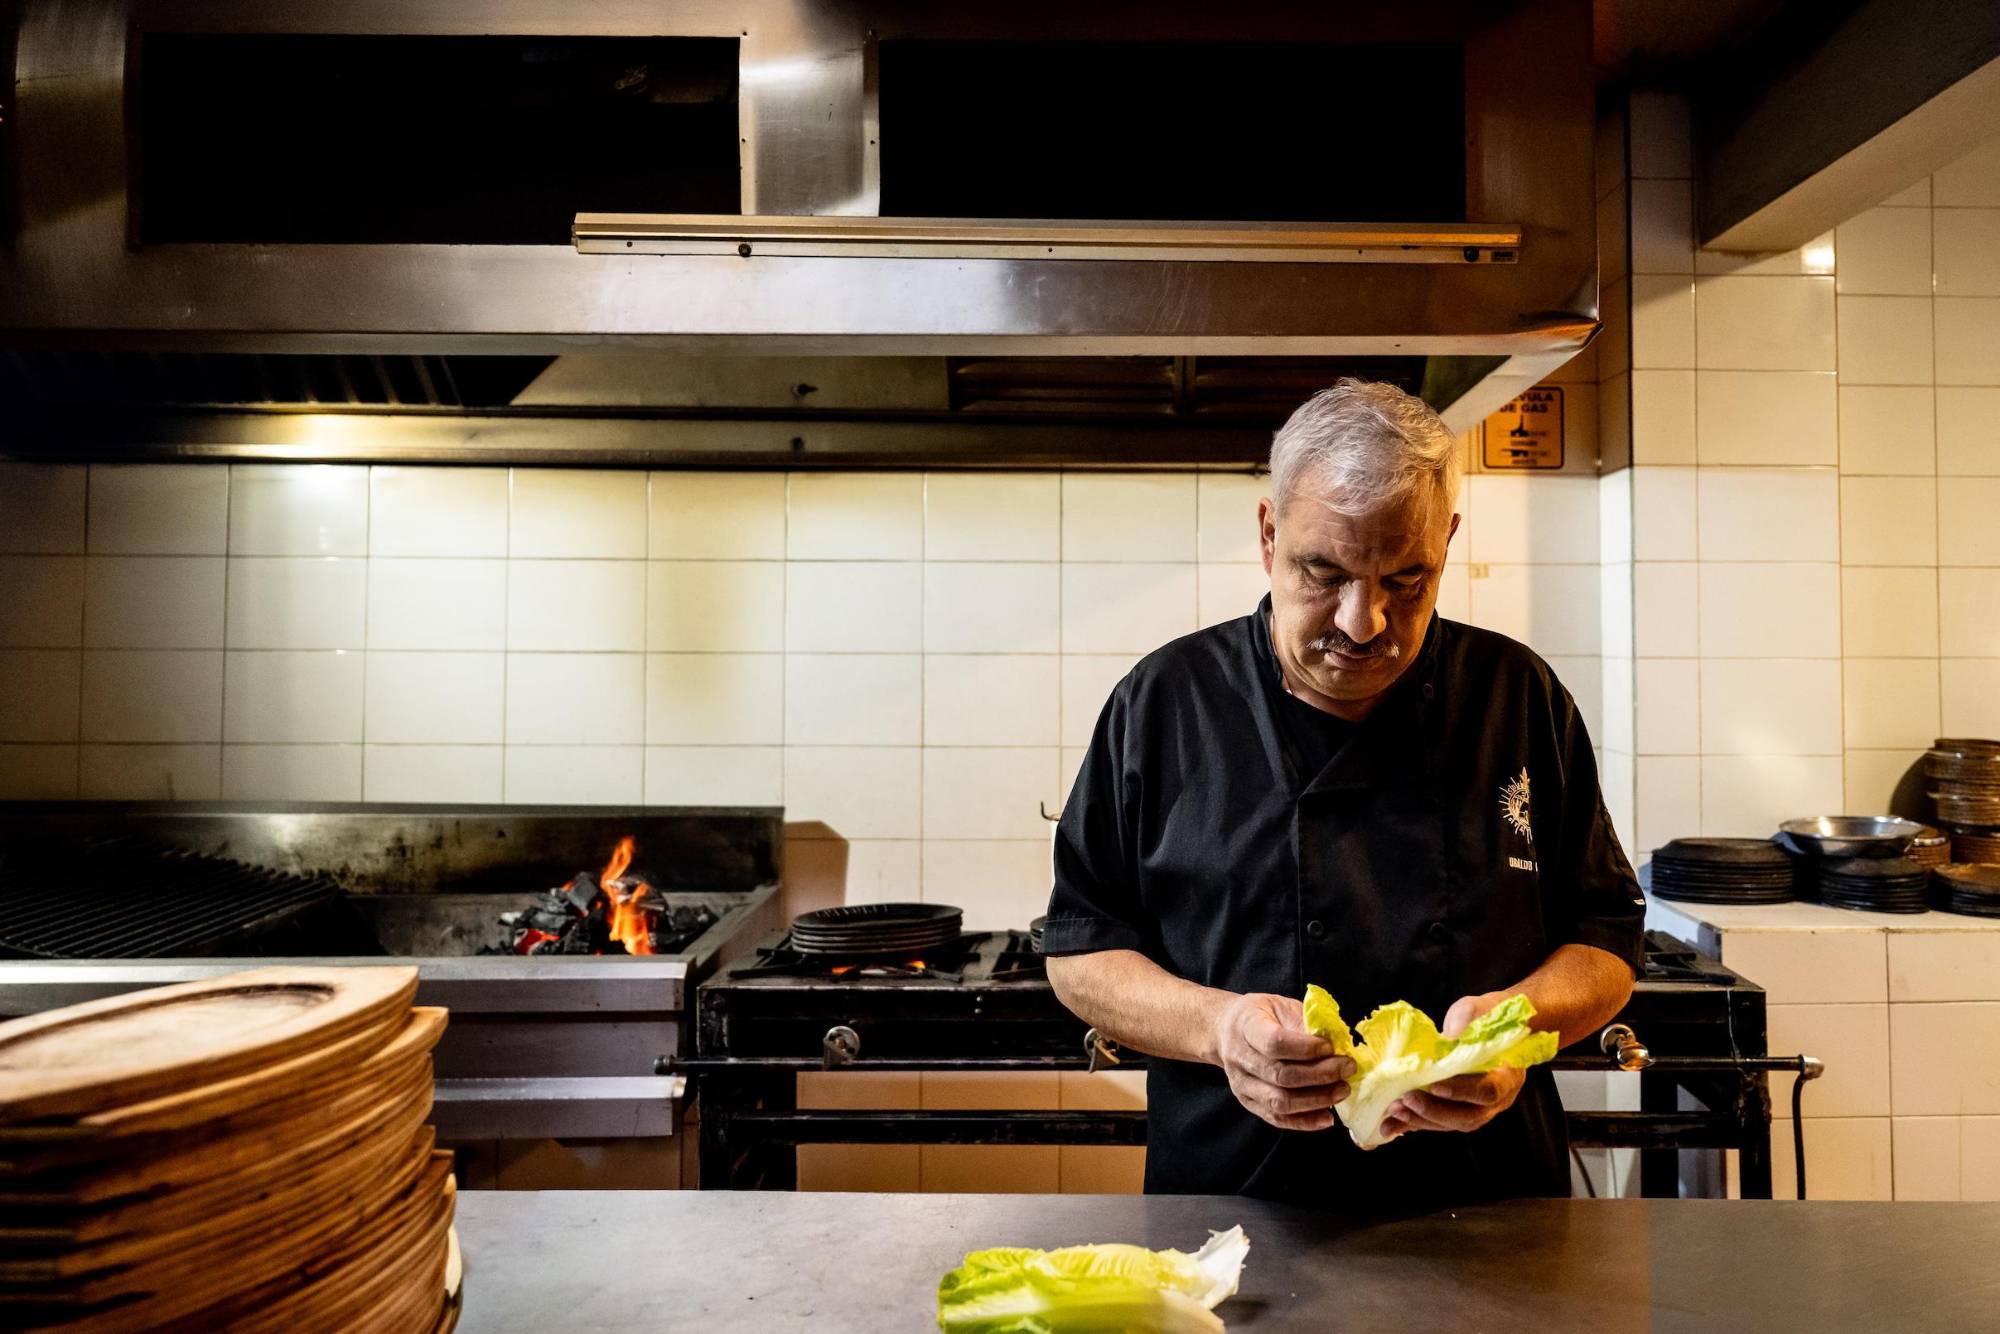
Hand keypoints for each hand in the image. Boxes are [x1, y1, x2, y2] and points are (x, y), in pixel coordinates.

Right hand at [1210, 992, 1354, 1131]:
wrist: (1226, 1030)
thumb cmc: (1261, 1015)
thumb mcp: (1281, 1006)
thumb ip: (1306, 1022)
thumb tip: (1340, 1043)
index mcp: (1246, 1026)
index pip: (1274, 1043)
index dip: (1306, 1048)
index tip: (1331, 1046)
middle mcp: (1239, 1058)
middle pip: (1281, 1075)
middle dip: (1321, 1075)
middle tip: (1348, 1068)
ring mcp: (1242, 1084)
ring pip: (1280, 1101)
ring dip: (1317, 1099)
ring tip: (1342, 1090)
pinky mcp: (1249, 1103)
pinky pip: (1278, 1119)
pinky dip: (1305, 1122)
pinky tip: (1328, 1116)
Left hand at [1374, 992, 1526, 1143]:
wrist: (1486, 1025)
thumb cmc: (1484, 1016)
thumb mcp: (1477, 1009)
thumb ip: (1468, 1018)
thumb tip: (1451, 1034)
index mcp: (1507, 1076)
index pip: (1487, 1091)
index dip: (1461, 1091)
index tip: (1434, 1086)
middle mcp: (1496, 1101)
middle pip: (1468, 1116)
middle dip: (1434, 1110)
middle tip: (1406, 1099)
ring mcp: (1477, 1109)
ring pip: (1451, 1124)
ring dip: (1420, 1120)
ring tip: (1394, 1110)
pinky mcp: (1458, 1111)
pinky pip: (1437, 1123)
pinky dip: (1414, 1124)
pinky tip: (1391, 1123)